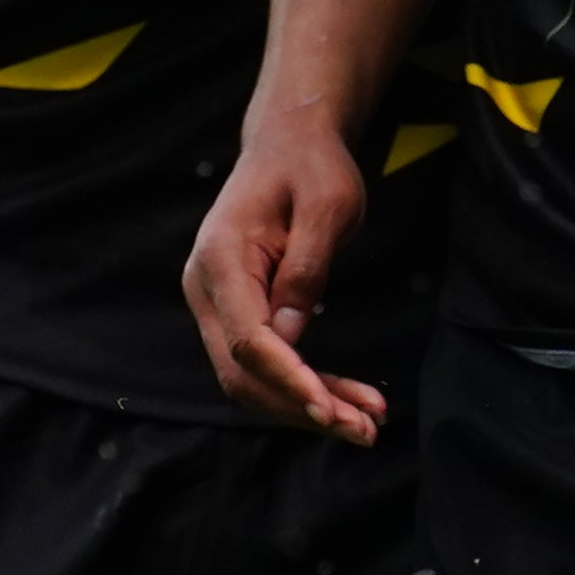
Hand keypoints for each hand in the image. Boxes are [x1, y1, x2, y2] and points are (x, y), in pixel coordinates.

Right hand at [188, 120, 386, 443]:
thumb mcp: (327, 204)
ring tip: (368, 424)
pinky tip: (345, 401)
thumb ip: (306, 267)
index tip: (331, 410)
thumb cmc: (310, 165)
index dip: (289, 380)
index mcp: (220, 257)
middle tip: (366, 430)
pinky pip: (264, 362)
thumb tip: (291, 336)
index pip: (249, 338)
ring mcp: (216, 305)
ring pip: (252, 378)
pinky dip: (303, 386)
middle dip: (302, 408)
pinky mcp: (236, 313)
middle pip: (244, 372)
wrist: (288, 143)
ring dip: (306, 406)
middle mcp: (206, 288)